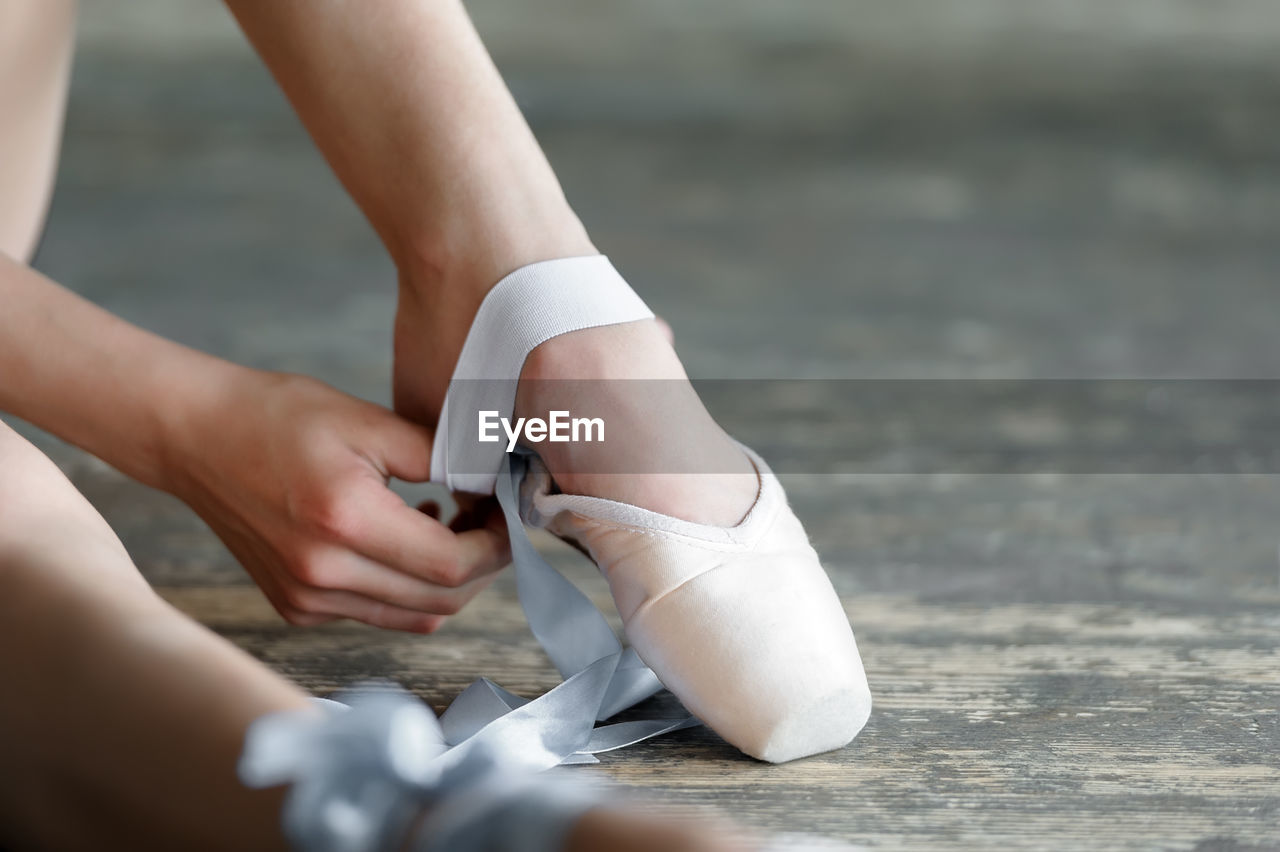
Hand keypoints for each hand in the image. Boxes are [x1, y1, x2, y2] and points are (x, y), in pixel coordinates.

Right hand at [160, 367, 508, 632]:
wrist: (195, 436)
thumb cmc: (276, 414)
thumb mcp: (367, 419)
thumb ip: (439, 455)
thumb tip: (493, 483)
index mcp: (345, 521)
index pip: (451, 566)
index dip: (495, 546)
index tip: (506, 513)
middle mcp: (322, 573)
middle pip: (439, 601)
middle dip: (482, 566)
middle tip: (490, 520)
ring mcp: (305, 598)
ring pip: (413, 616)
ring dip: (448, 580)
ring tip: (453, 523)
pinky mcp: (295, 606)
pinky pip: (376, 613)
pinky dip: (407, 586)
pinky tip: (406, 536)